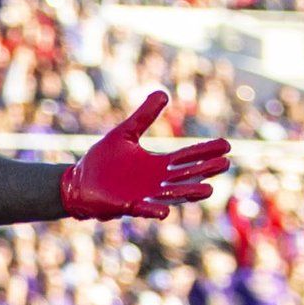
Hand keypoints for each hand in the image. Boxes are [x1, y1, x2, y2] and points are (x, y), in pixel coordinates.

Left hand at [58, 91, 231, 219]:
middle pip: (187, 176)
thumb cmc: (102, 160)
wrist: (77, 181)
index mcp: (158, 164)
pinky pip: (143, 209)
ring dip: (189, 193)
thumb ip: (144, 116)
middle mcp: (156, 181)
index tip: (226, 146)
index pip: (188, 157)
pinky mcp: (127, 205)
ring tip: (208, 191)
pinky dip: (153, 210)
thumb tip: (163, 92)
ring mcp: (143, 195)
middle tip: (225, 164)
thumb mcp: (125, 133)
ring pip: (171, 195)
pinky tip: (165, 212)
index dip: (206, 151)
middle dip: (205, 171)